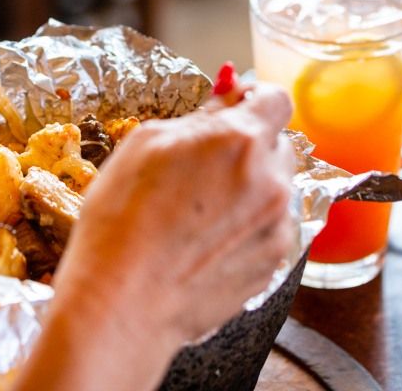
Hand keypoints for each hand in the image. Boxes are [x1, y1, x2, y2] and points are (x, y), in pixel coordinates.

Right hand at [14, 86, 297, 390]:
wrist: (124, 301)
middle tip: (206, 165)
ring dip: (251, 189)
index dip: (253, 100)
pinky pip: (270, 230)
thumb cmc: (122, 220)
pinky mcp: (273, 265)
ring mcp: (277, 227)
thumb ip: (197, 118)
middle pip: (279, 145)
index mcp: (240, 139)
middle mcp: (271, 180)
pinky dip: (248, 227)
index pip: (275, 99)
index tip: (234, 109)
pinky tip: (207, 240)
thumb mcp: (144, 144)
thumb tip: (225, 102)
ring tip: (202, 211)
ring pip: (276, 190)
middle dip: (250, 148)